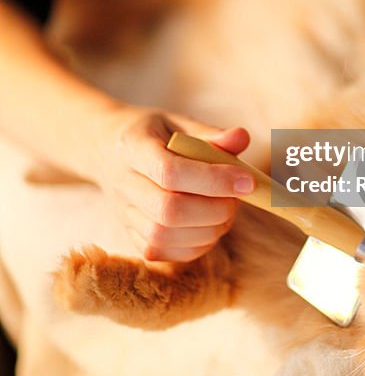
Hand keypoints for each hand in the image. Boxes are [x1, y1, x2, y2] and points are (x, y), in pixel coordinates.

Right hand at [92, 106, 253, 261]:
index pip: (171, 172)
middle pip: (168, 210)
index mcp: (134, 148)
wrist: (107, 150)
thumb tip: (242, 137)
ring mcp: (123, 214)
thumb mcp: (178, 123)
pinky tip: (210, 226)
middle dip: (215, 209)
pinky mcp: (131, 236)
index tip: (247, 180)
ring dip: (208, 230)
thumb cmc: (153, 134)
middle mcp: (123, 184)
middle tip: (238, 197)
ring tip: (227, 211)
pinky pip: (163, 252)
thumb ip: (210, 133)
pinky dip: (196, 245)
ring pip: (164, 236)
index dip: (213, 180)